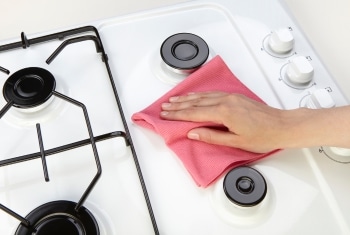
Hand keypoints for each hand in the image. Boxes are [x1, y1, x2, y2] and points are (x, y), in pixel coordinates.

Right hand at [160, 91, 283, 152]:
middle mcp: (225, 101)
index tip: (166, 115)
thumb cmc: (263, 136)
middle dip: (178, 105)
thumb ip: (212, 136)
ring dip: (186, 97)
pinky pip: (211, 93)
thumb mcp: (235, 141)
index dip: (178, 114)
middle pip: (195, 102)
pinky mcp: (235, 96)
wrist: (282, 125)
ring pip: (203, 95)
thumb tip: (193, 132)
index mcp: (224, 112)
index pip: (194, 113)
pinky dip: (199, 94)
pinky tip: (194, 95)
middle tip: (164, 107)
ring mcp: (230, 97)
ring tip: (173, 100)